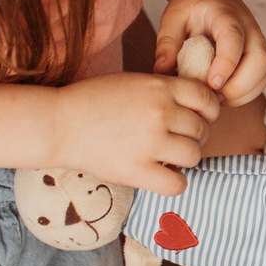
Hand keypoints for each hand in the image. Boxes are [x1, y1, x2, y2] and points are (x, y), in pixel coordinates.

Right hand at [50, 70, 220, 195]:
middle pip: (201, 129)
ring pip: (194, 155)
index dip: (207, 111)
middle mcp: (161, 112)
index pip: (207, 99)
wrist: (58, 123)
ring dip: (185, 158)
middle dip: (194, 135)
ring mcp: (150, 142)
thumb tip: (196, 107)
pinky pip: (177, 183)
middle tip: (176, 140)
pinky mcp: (137, 169)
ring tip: (168, 157)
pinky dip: (175, 182)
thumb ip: (164, 91)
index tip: (197, 118)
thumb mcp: (134, 82)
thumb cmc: (93, 100)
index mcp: (161, 87)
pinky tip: (162, 175)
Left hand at [153, 0, 265, 104]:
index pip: (234, 39)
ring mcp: (258, 43)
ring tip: (214, 98)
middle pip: (259, 60)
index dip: (226, 63)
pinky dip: (244, 95)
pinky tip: (222, 96)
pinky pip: (260, 81)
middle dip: (238, 86)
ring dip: (241, 94)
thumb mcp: (173, 16)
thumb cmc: (192, 6)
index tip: (212, 83)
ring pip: (263, 74)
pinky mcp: (258, 57)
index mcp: (227, 15)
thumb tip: (161, 71)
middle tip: (210, 96)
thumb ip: (167, 42)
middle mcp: (250, 29)